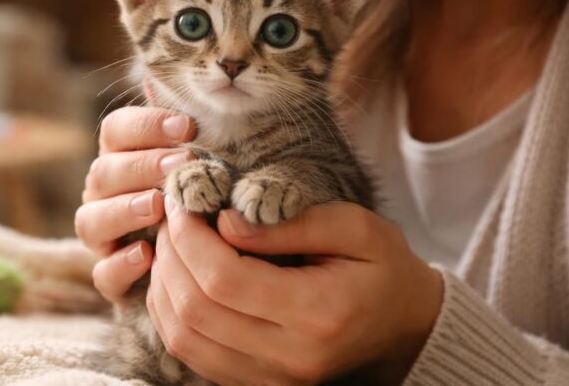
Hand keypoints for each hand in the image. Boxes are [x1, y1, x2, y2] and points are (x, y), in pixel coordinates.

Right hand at [75, 106, 194, 304]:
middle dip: (142, 166)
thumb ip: (192, 133)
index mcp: (122, 158)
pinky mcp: (110, 278)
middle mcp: (104, 194)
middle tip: (180, 164)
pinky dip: (120, 264)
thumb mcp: (205, 165)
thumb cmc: (205, 200)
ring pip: (92, 220)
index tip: (187, 127)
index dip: (146, 125)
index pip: (115, 129)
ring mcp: (102, 237)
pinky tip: (147, 255)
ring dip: (124, 210)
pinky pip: (103, 273)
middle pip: (104, 171)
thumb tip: (184, 86)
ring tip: (158, 206)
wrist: (205, 267)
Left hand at [148, 197, 443, 384]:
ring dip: (164, 284)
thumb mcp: (356, 227)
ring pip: (184, 337)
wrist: (404, 326)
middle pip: (197, 309)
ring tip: (172, 242)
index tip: (185, 202)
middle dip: (172, 255)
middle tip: (173, 215)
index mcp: (319, 314)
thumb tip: (225, 222)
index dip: (191, 237)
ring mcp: (271, 378)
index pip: (225, 279)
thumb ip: (291, 223)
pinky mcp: (256, 383)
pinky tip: (178, 276)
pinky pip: (191, 354)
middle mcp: (291, 357)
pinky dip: (172, 312)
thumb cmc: (382, 267)